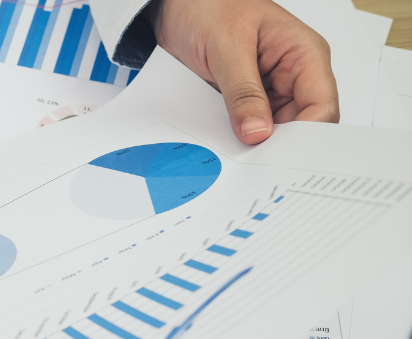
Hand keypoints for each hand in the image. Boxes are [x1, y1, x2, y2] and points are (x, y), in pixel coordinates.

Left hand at [148, 0, 339, 144]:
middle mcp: (293, 74)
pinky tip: (225, 144)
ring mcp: (269, 88)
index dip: (307, 134)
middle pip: (302, 125)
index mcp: (304, 54)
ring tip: (237, 155)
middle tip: (254, 162)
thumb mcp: (226, 48)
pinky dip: (238, 137)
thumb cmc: (208, 7)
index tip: (279, 155)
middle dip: (279, 145)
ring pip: (274, 131)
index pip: (322, 105)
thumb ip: (242, 92)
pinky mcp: (245, 99)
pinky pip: (249, 126)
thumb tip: (257, 133)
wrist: (175, 5)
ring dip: (256, 143)